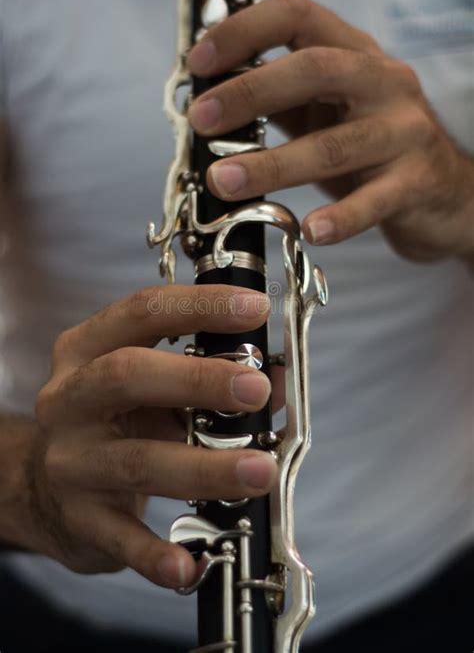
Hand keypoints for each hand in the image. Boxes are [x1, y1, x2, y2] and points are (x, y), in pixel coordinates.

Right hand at [20, 285, 274, 588]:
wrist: (47, 486)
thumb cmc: (116, 421)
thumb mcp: (154, 388)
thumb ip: (210, 377)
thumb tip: (277, 377)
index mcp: (88, 350)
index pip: (144, 312)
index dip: (201, 306)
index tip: (256, 308)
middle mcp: (70, 398)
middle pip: (128, 375)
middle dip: (200, 380)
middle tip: (257, 390)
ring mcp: (70, 459)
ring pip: (137, 460)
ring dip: (205, 468)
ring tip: (259, 472)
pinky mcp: (78, 516)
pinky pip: (120, 538)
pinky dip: (157, 553)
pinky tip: (190, 563)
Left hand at [187, 0, 473, 263]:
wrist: (445, 192)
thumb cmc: (372, 150)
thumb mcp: (327, 113)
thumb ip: (280, 102)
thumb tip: (211, 101)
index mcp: (354, 54)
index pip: (297, 15)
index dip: (244, 31)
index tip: (199, 62)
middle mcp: (383, 82)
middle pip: (314, 70)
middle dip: (249, 93)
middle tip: (202, 121)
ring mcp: (404, 131)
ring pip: (334, 144)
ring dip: (273, 165)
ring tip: (225, 182)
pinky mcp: (417, 181)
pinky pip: (374, 202)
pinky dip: (341, 218)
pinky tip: (311, 230)